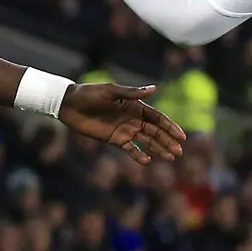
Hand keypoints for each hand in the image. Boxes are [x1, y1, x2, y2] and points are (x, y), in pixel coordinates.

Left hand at [58, 82, 185, 164]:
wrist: (70, 104)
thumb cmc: (90, 93)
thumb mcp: (111, 91)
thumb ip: (132, 93)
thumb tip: (155, 89)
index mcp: (135, 105)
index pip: (157, 118)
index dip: (170, 126)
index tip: (181, 136)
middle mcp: (133, 118)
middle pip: (155, 131)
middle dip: (168, 141)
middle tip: (179, 152)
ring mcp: (124, 129)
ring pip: (146, 141)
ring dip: (159, 149)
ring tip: (171, 158)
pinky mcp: (114, 139)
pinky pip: (130, 149)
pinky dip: (139, 155)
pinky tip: (147, 161)